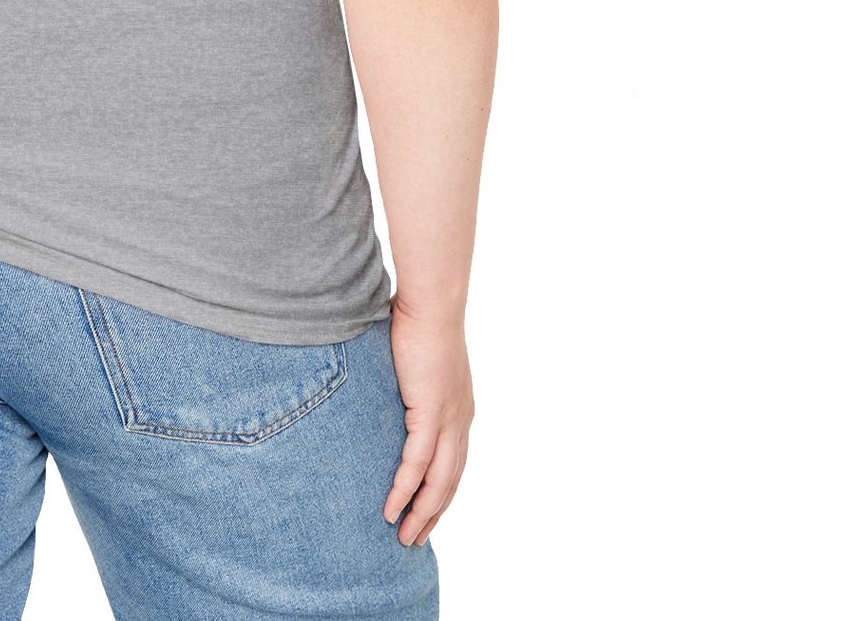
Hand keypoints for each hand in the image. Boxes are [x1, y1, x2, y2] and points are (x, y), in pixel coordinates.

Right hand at [382, 299, 474, 547]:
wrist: (431, 303)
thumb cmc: (418, 317)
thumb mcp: (413, 357)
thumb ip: (404, 377)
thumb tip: (382, 378)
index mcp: (458, 408)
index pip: (453, 462)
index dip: (440, 490)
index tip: (426, 512)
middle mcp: (459, 420)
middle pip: (450, 481)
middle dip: (433, 513)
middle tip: (415, 539)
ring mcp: (448, 419)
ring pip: (439, 481)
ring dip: (422, 513)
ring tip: (404, 536)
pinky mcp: (430, 414)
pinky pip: (417, 463)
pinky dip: (405, 490)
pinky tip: (392, 508)